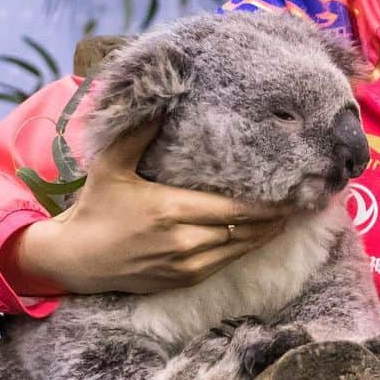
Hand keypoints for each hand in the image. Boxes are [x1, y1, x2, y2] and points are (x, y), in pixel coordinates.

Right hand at [2, 119, 290, 294]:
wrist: (73, 260)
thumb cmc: (96, 208)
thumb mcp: (111, 166)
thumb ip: (138, 134)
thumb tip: (161, 98)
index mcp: (171, 210)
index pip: (234, 208)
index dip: (269, 204)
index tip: (294, 191)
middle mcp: (184, 242)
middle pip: (245, 230)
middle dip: (277, 218)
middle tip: (305, 201)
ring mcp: (186, 266)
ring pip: (240, 249)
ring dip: (267, 235)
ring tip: (292, 216)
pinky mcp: (184, 281)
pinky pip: (226, 264)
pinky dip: (246, 249)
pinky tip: (261, 236)